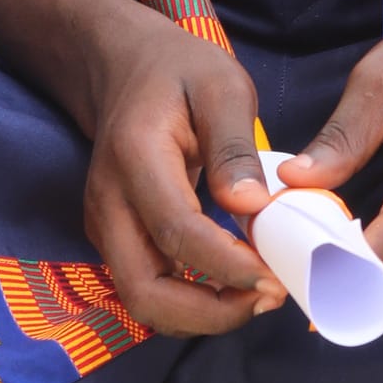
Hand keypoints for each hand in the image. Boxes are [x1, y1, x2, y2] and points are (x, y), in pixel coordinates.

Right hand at [0, 0, 282, 337]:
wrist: (123, 67)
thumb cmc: (178, 72)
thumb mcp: (221, 86)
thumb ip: (235, 146)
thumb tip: (254, 208)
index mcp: (135, 158)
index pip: (176, 232)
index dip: (227, 266)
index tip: (277, 277)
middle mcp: (108, 202)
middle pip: (145, 292)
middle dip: (210, 313)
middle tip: (270, 297)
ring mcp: (105, 225)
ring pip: (144, 301)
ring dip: (202, 315)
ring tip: (259, 296)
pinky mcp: (115, 238)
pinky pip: (149, 288)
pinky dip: (191, 302)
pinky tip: (235, 285)